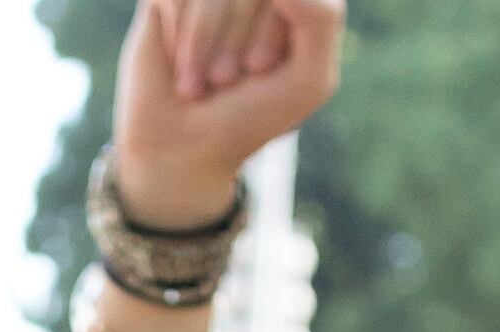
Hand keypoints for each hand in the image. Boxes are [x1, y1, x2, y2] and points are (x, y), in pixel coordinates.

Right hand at [111, 0, 343, 226]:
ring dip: (203, 44)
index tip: (258, 71)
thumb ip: (321, 18)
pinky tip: (178, 64)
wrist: (183, 149)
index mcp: (296, 2)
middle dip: (233, 40)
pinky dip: (178, 36)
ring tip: (198, 80)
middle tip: (224, 80)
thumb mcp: (307, 79)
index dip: (268, 34)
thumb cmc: (251, 116)